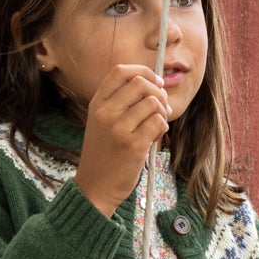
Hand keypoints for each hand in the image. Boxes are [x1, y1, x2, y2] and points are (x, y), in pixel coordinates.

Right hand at [75, 65, 171, 216]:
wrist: (95, 187)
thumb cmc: (103, 154)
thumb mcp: (101, 122)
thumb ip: (119, 102)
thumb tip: (154, 84)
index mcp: (97, 104)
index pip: (121, 71)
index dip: (143, 71)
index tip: (155, 82)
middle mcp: (105, 112)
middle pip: (141, 83)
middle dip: (158, 92)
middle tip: (161, 106)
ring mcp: (119, 128)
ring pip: (153, 102)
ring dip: (163, 111)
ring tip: (157, 124)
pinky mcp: (133, 145)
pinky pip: (158, 122)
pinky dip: (163, 127)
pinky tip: (156, 136)